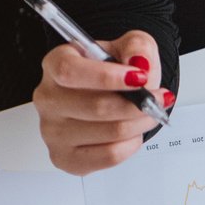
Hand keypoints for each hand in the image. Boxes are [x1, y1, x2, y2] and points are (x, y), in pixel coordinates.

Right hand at [32, 30, 171, 175]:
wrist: (111, 98)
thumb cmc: (114, 73)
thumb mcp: (129, 48)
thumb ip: (137, 47)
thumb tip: (140, 64)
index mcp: (55, 64)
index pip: (69, 71)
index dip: (107, 77)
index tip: (139, 78)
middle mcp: (48, 98)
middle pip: (96, 106)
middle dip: (137, 105)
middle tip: (156, 100)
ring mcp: (53, 131)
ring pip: (109, 132)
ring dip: (139, 124)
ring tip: (148, 114)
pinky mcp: (65, 157)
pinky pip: (109, 155)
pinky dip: (131, 144)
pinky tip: (132, 133)